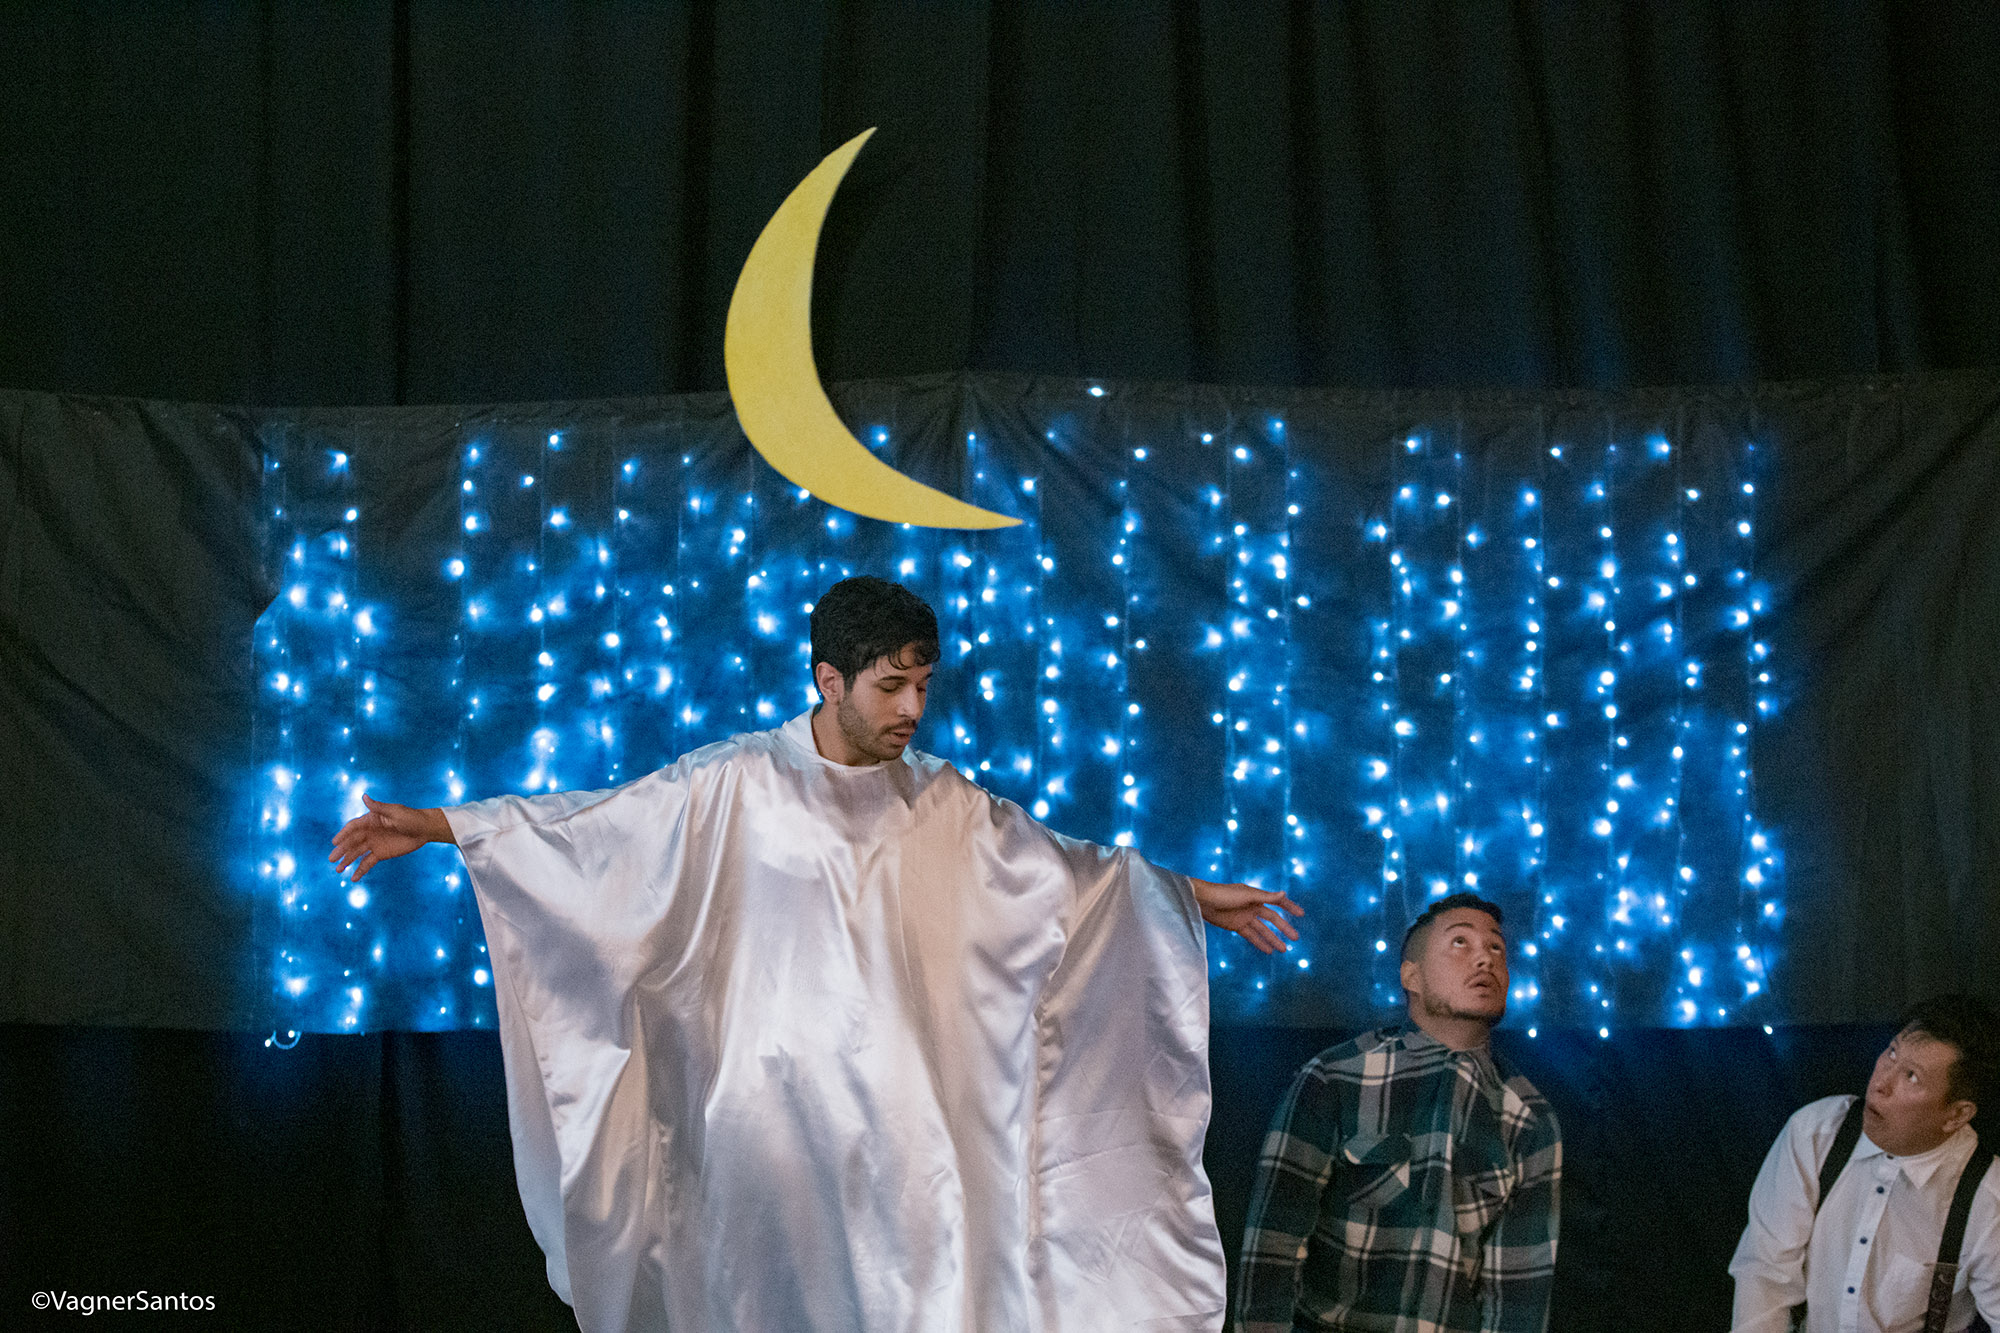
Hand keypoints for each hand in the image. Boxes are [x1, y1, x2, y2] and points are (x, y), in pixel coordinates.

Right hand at [329, 795, 449, 881]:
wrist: (425, 829)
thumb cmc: (410, 817)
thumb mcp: (395, 812)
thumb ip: (378, 807)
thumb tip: (364, 796)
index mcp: (370, 820)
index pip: (353, 827)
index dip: (343, 834)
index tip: (335, 842)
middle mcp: (369, 832)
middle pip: (352, 842)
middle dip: (341, 850)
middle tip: (331, 859)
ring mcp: (373, 844)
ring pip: (356, 853)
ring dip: (347, 861)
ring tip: (338, 870)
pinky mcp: (380, 854)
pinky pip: (367, 862)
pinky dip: (360, 870)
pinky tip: (353, 878)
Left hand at [1189, 879, 1303, 953]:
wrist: (1201, 901)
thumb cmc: (1223, 894)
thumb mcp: (1246, 895)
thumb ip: (1265, 896)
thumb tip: (1284, 893)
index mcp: (1257, 896)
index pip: (1277, 902)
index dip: (1290, 907)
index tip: (1301, 914)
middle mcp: (1252, 907)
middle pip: (1272, 919)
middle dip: (1284, 928)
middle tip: (1295, 938)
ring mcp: (1244, 917)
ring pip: (1263, 930)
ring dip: (1273, 939)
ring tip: (1284, 949)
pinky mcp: (1236, 926)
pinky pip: (1251, 936)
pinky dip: (1259, 943)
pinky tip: (1268, 951)